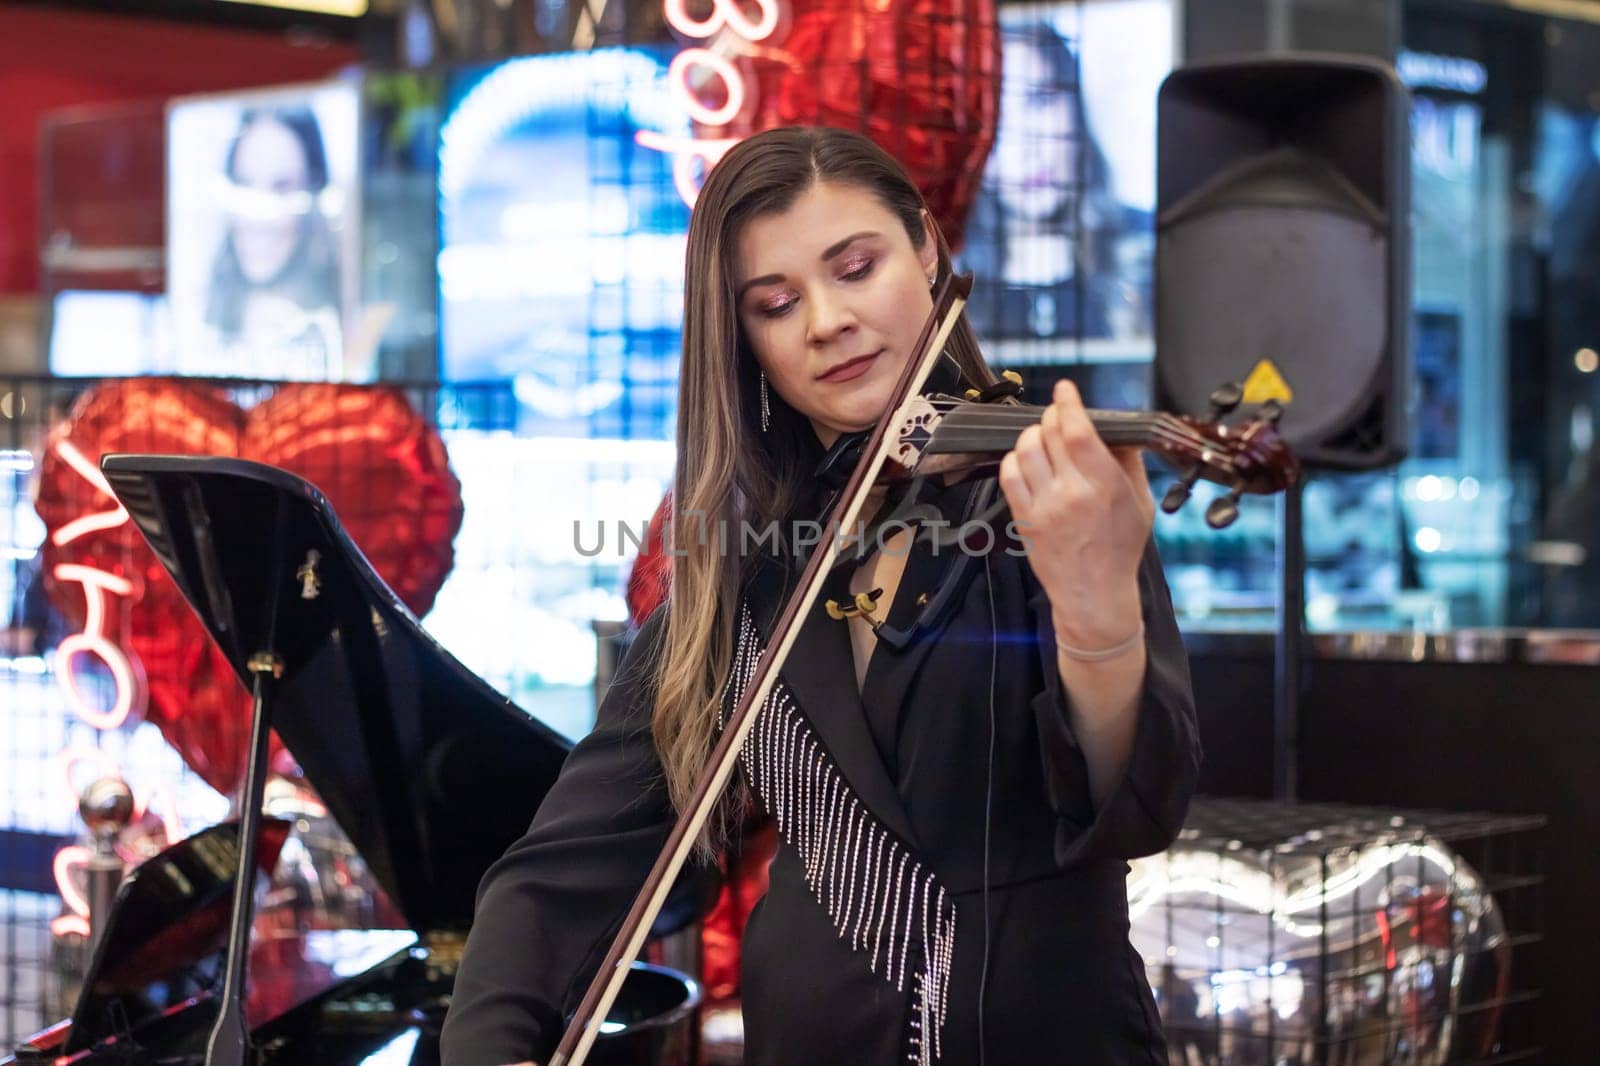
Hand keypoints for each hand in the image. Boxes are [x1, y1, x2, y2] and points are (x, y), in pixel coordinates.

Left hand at [998, 379, 1153, 649]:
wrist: (1094, 595)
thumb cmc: (1121, 547)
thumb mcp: (1140, 502)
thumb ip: (1129, 462)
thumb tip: (1115, 427)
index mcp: (1106, 487)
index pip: (1079, 432)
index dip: (1068, 404)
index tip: (1065, 389)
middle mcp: (1072, 494)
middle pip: (1051, 434)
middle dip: (1053, 416)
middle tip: (1059, 416)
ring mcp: (1044, 507)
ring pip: (1026, 449)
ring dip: (1033, 435)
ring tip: (1045, 439)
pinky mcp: (1024, 519)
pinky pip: (1009, 474)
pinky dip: (1015, 458)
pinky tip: (1027, 460)